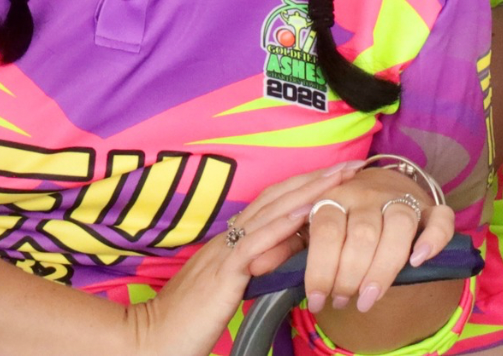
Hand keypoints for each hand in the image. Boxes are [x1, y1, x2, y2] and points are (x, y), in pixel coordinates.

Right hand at [122, 162, 361, 355]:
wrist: (151, 339)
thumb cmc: (187, 322)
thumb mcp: (227, 290)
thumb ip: (252, 271)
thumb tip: (284, 259)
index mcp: (230, 243)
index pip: (272, 204)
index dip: (304, 187)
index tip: (337, 176)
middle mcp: (229, 239)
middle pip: (277, 198)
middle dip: (316, 179)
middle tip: (351, 164)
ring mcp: (225, 253)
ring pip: (271, 212)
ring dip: (307, 192)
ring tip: (339, 178)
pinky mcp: (223, 274)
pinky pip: (256, 244)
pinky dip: (281, 225)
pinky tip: (305, 213)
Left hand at [300, 167, 455, 315]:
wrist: (382, 185)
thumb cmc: (343, 215)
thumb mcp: (312, 226)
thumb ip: (288, 244)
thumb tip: (257, 264)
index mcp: (336, 195)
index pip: (327, 230)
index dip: (321, 268)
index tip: (317, 299)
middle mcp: (369, 194)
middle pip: (362, 234)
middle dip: (350, 276)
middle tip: (342, 300)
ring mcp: (402, 199)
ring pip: (399, 226)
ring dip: (383, 268)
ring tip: (368, 299)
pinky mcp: (430, 209)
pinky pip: (439, 219)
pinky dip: (432, 239)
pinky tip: (418, 261)